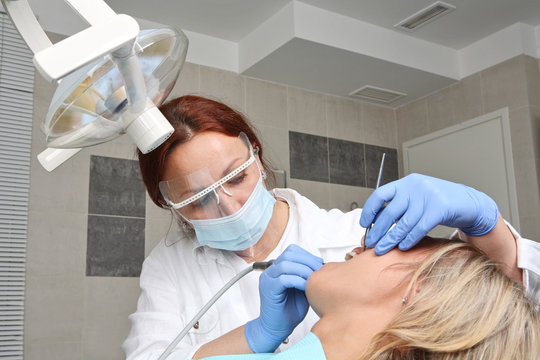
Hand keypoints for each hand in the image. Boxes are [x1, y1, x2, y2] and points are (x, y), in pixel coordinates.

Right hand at [245, 244, 322, 352]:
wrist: (277, 328)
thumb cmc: (289, 311)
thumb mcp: (302, 289)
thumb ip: (306, 276)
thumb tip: (321, 266)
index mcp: (277, 269)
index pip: (291, 251)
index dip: (307, 255)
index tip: (319, 264)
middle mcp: (271, 272)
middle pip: (289, 254)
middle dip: (307, 260)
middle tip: (318, 271)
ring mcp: (268, 279)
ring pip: (286, 264)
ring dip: (303, 270)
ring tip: (312, 279)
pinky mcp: (268, 289)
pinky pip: (283, 279)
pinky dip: (297, 281)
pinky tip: (305, 287)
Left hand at [360, 173, 498, 254]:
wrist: (467, 201)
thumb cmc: (437, 202)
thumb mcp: (416, 198)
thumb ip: (398, 206)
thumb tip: (375, 222)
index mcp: (406, 183)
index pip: (380, 194)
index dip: (369, 210)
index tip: (364, 224)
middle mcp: (415, 187)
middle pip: (390, 212)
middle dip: (378, 230)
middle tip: (370, 243)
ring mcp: (428, 197)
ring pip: (404, 223)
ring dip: (390, 239)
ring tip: (382, 249)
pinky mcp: (440, 209)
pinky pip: (419, 228)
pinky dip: (409, 239)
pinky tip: (402, 247)